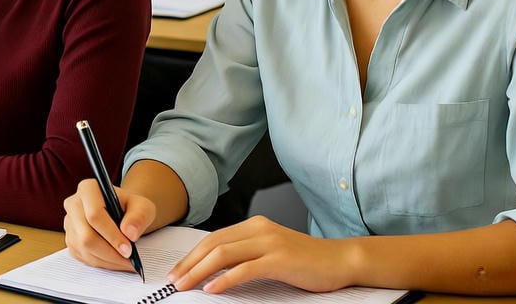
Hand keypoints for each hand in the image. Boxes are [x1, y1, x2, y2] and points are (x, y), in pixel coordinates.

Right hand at [63, 179, 157, 270]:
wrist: (122, 213)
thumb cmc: (131, 208)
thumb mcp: (143, 206)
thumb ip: (139, 216)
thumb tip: (129, 233)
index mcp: (88, 189)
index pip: (94, 215)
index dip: (112, 235)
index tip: (128, 249)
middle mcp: (73, 204)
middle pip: (86, 236)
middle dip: (110, 252)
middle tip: (129, 260)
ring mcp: (69, 224)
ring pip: (84, 249)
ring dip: (108, 261)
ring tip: (126, 262)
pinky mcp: (70, 240)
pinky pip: (83, 257)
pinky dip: (102, 263)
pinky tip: (115, 260)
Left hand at [168, 216, 355, 293]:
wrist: (341, 260)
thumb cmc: (306, 261)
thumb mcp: (271, 251)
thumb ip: (247, 253)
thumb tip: (215, 268)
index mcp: (253, 225)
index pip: (213, 239)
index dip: (191, 255)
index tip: (176, 270)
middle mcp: (258, 229)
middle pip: (213, 245)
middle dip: (188, 264)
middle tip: (173, 280)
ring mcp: (269, 243)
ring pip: (223, 254)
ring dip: (199, 271)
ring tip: (185, 286)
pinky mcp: (279, 259)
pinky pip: (244, 269)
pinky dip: (225, 279)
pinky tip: (212, 289)